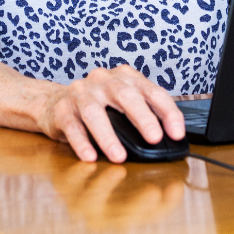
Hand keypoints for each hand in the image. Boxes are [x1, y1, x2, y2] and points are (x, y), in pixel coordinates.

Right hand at [38, 64, 184, 162]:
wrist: (55, 102)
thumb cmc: (99, 104)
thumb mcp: (124, 103)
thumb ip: (144, 113)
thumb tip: (169, 139)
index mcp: (124, 77)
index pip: (151, 91)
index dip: (167, 111)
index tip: (177, 132)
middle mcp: (104, 80)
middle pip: (125, 95)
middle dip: (142, 117)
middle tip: (154, 138)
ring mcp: (81, 92)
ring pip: (94, 112)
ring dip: (108, 136)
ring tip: (119, 156)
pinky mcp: (63, 109)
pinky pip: (72, 126)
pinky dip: (82, 143)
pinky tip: (90, 156)